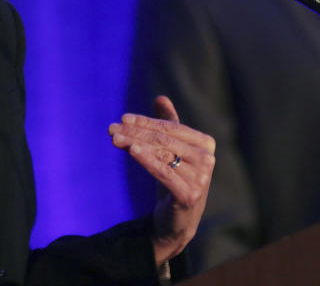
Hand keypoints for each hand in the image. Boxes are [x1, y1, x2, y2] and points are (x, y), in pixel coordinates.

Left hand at [109, 95, 214, 264]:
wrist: (178, 222)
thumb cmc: (175, 181)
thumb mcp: (171, 152)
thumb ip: (169, 124)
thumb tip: (160, 97)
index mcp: (206, 144)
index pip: (171, 127)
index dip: (146, 121)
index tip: (123, 118)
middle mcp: (207, 160)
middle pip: (164, 140)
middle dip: (136, 132)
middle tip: (112, 129)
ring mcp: (201, 179)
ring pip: (161, 154)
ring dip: (134, 144)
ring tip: (114, 138)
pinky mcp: (189, 195)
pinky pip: (163, 172)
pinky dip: (146, 159)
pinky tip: (131, 149)